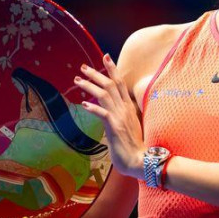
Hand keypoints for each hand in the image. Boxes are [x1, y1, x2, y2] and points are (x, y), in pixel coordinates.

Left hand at [74, 54, 144, 179]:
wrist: (140, 160)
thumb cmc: (133, 146)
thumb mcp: (129, 125)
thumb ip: (121, 116)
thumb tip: (111, 112)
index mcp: (128, 107)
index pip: (120, 83)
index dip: (112, 69)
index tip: (105, 56)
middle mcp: (124, 108)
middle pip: (110, 84)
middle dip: (96, 73)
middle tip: (83, 67)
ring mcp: (120, 117)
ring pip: (104, 95)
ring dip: (90, 85)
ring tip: (77, 80)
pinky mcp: (115, 127)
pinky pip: (103, 114)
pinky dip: (93, 107)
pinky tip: (84, 104)